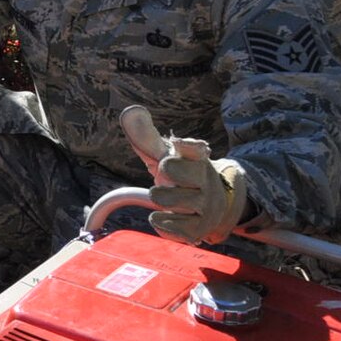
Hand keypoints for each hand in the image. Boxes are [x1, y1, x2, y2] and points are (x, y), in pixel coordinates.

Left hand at [119, 105, 248, 244]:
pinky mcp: (200, 228)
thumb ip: (146, 137)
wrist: (211, 208)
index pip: (193, 147)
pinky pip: (172, 227)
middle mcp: (205, 180)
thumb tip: (129, 112)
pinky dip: (161, 222)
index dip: (183, 145)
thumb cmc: (182, 176)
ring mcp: (205, 205)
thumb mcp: (165, 156)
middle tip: (169, 178)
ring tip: (167, 197)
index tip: (176, 144)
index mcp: (198, 158)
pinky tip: (165, 216)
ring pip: (167, 199)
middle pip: (171, 169)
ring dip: (160, 198)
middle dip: (162, 173)